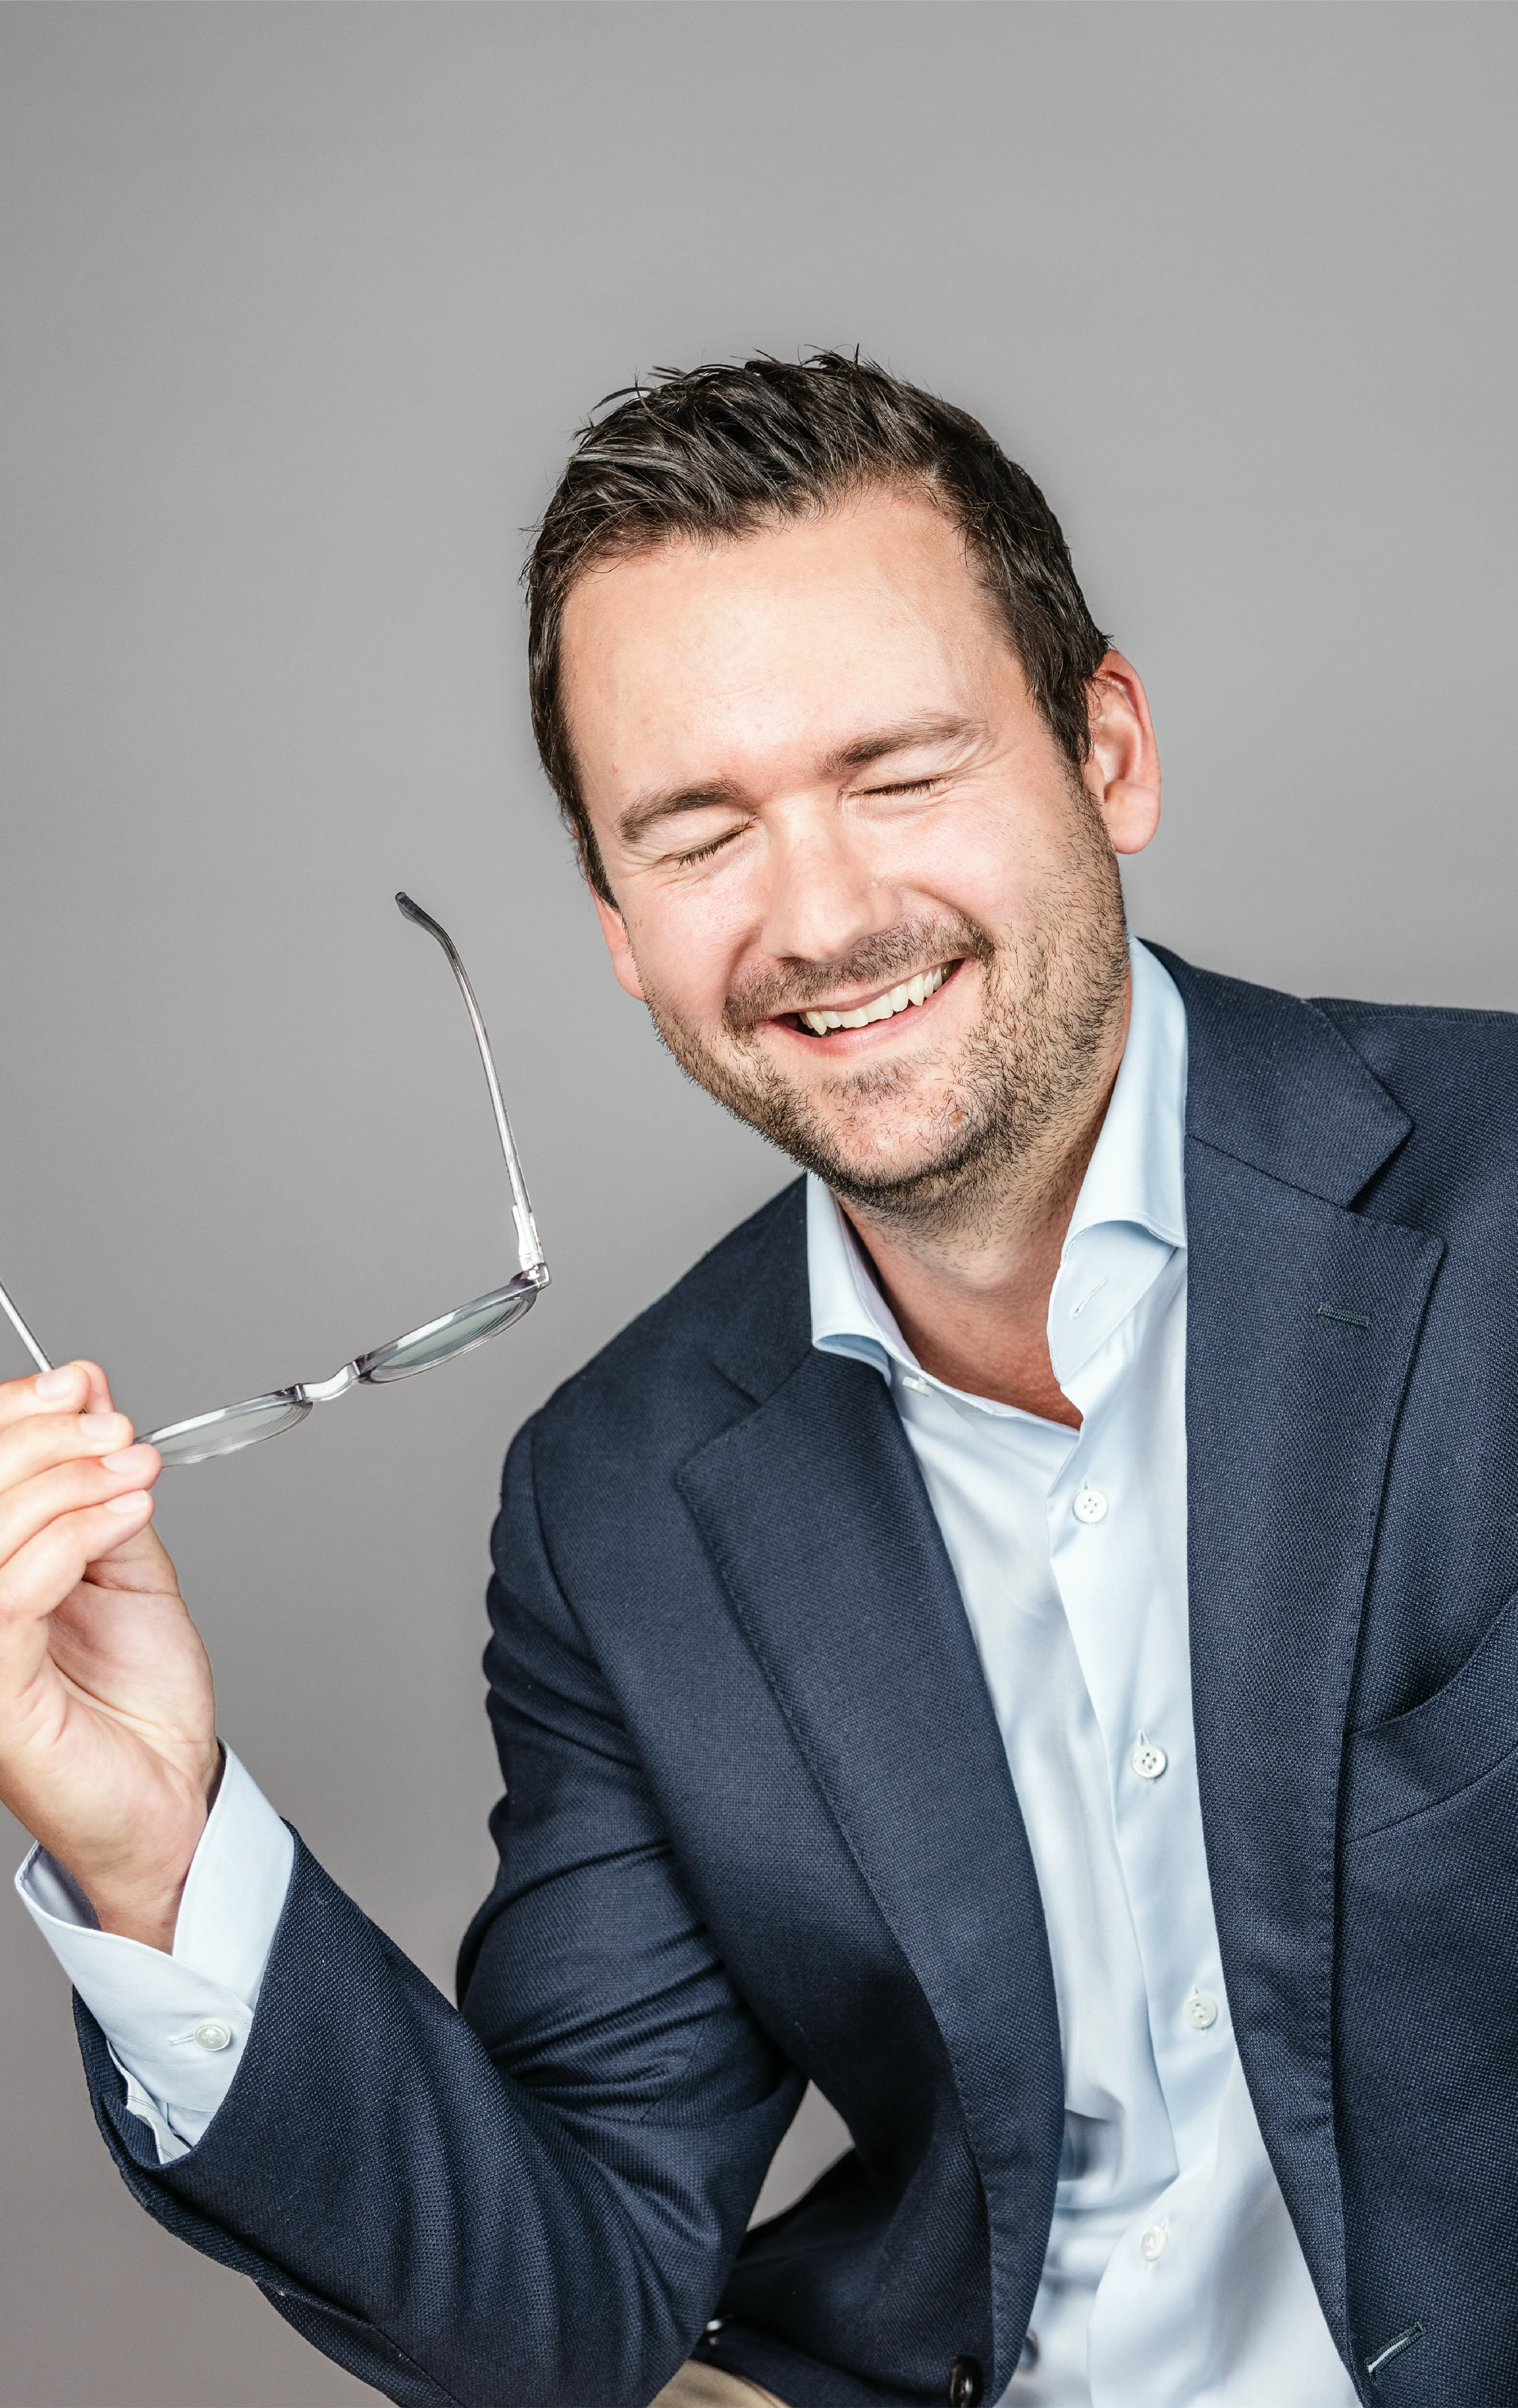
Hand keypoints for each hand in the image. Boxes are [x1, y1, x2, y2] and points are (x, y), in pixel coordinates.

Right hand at [0, 1361, 216, 1949]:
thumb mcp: (124, 1562)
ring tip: (131, 1468)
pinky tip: (127, 1513)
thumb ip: (96, 1486)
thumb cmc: (136, 1696)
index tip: (78, 1383)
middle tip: (111, 1425)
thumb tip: (86, 1392)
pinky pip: (13, 1590)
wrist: (170, 1788)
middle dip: (40, 1438)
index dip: (12, 1414)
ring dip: (67, 1480)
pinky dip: (76, 1534)